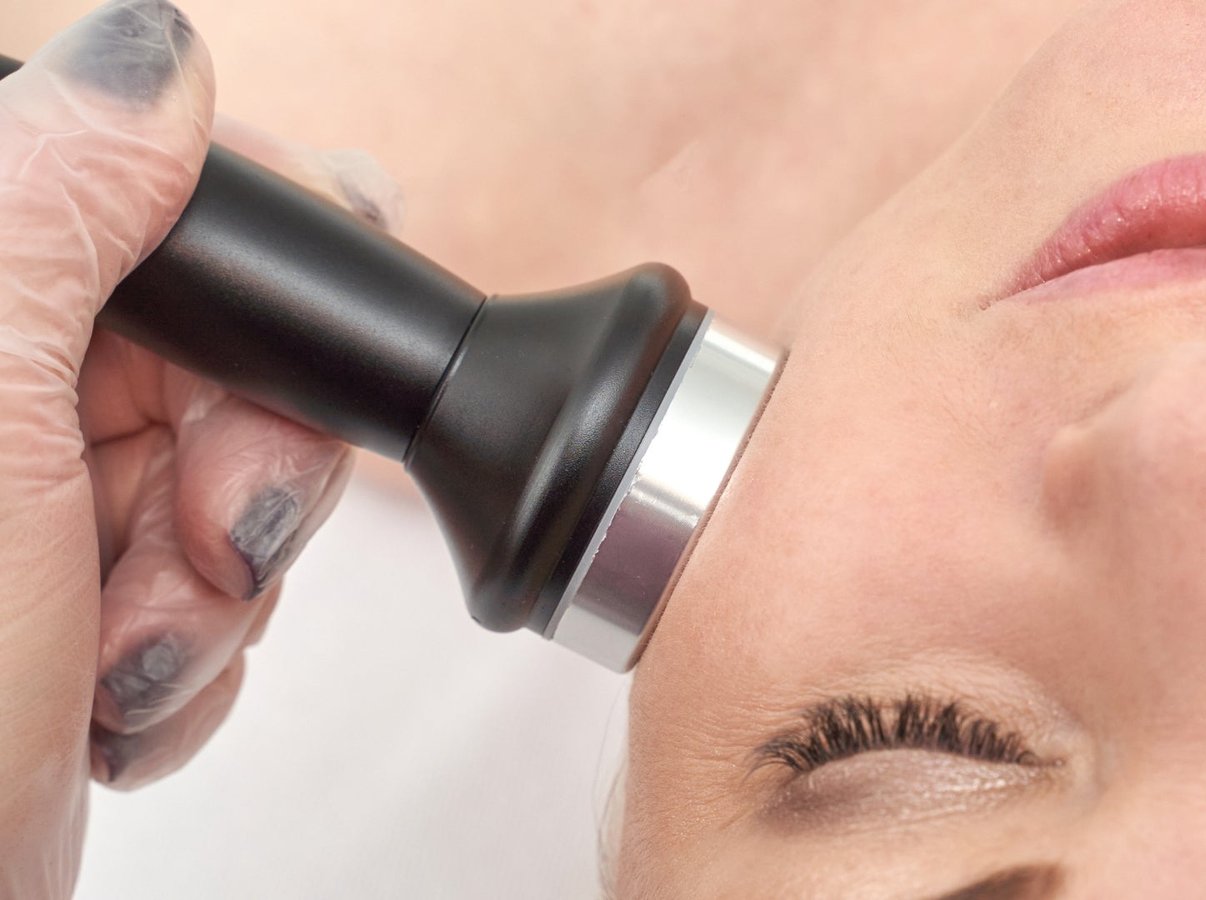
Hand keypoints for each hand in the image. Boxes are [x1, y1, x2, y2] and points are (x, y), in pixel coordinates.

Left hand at [0, 3, 398, 894]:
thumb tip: (150, 48)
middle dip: (240, 458)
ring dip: (220, 574)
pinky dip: (196, 641)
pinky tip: (116, 696)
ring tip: (135, 652)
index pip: (106, 184)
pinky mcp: (57, 603)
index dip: (238, 232)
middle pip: (192, 344)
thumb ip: (50, 204)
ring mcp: (8, 508)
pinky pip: (198, 567)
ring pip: (213, 467)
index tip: (327, 286)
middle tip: (206, 534)